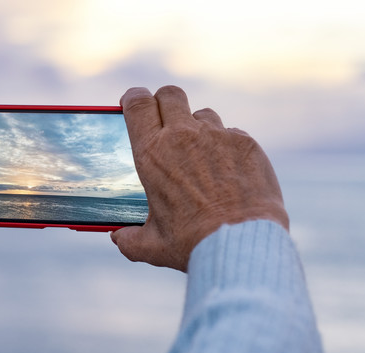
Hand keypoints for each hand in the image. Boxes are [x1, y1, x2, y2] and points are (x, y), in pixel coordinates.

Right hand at [111, 85, 287, 270]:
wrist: (241, 244)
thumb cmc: (192, 244)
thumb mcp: (150, 245)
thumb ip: (129, 238)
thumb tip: (119, 236)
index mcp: (151, 153)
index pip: (137, 104)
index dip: (133, 98)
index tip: (132, 102)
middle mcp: (183, 136)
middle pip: (169, 94)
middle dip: (163, 102)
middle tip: (164, 119)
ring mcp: (217, 136)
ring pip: (202, 114)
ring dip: (197, 128)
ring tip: (199, 155)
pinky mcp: (245, 143)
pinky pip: (231, 134)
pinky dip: (225, 147)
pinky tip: (227, 171)